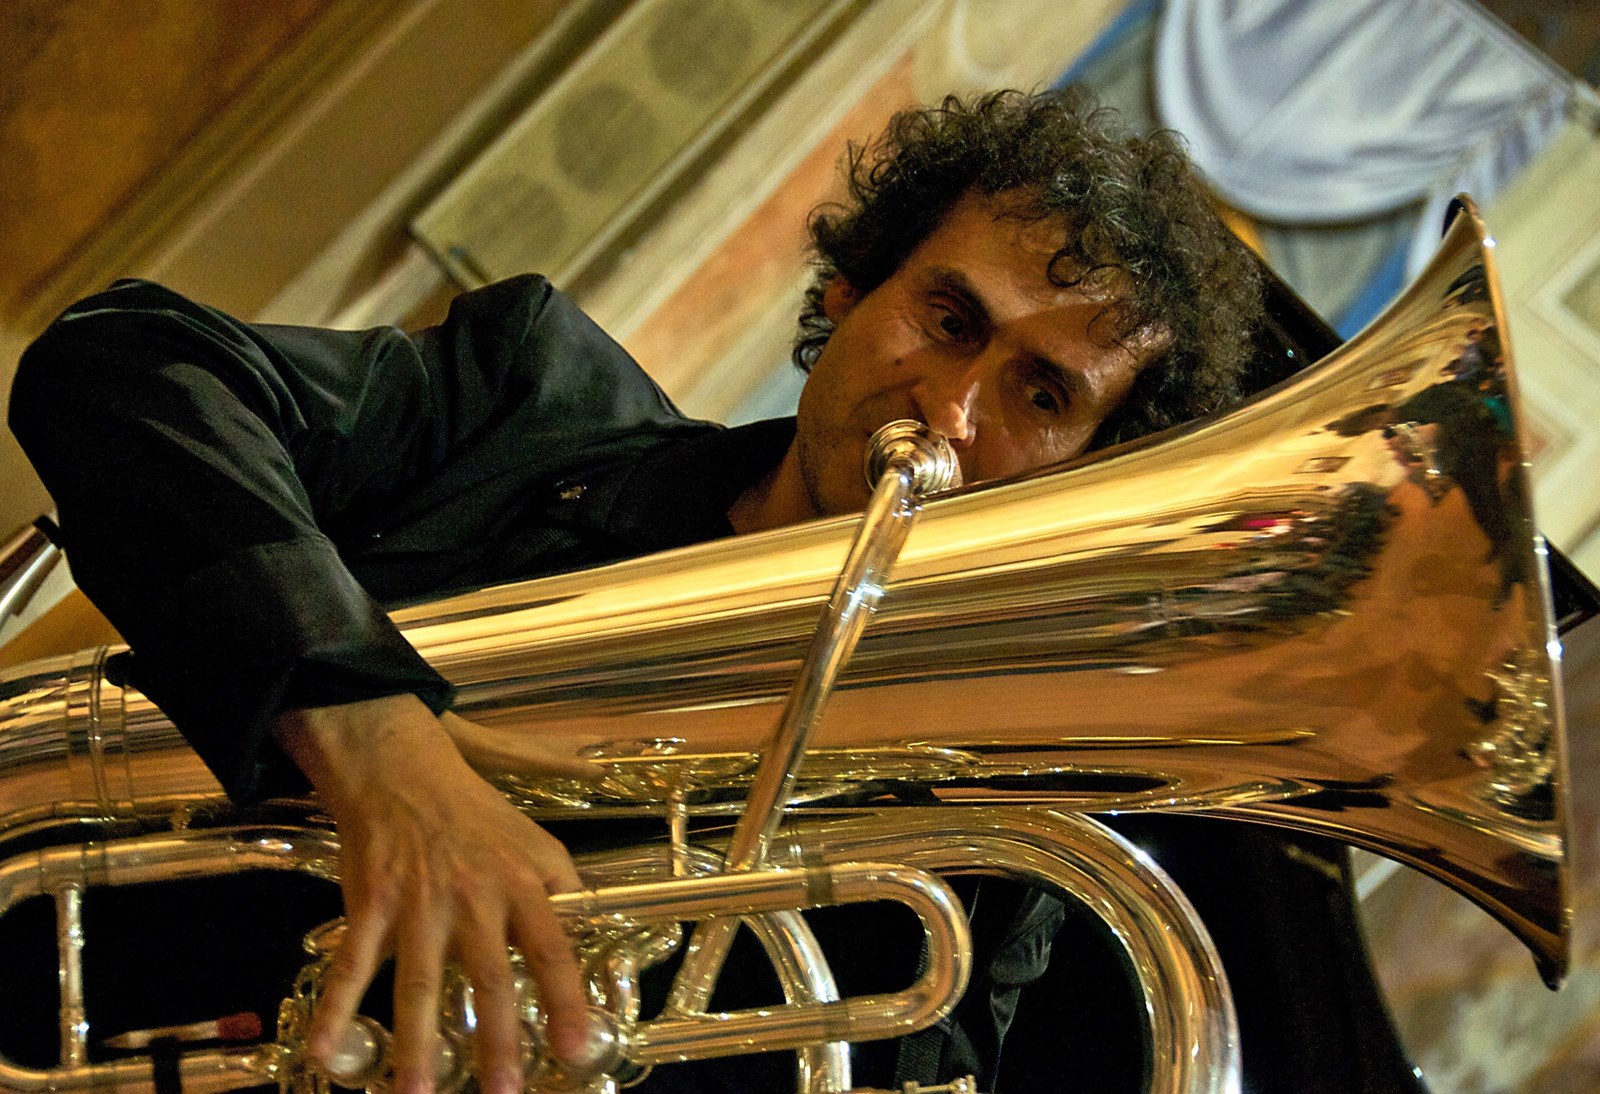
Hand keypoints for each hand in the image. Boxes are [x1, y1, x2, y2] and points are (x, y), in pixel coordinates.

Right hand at [274, 694, 592, 1093]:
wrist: (406, 775)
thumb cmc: (478, 815)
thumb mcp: (537, 843)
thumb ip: (563, 892)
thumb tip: (591, 936)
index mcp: (521, 886)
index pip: (551, 950)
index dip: (566, 999)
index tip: (576, 1047)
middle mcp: (473, 900)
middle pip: (488, 978)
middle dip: (495, 1040)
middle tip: (503, 1092)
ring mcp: (418, 905)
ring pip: (420, 983)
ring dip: (417, 1042)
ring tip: (417, 1093)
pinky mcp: (371, 906)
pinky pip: (353, 964)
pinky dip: (336, 1008)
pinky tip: (326, 1051)